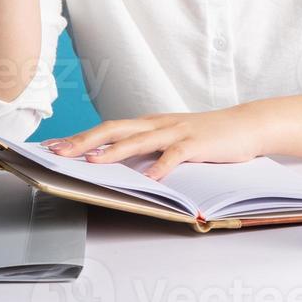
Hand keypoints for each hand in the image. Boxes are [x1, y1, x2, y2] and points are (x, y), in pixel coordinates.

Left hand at [42, 105, 265, 180]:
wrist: (248, 124)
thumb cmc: (210, 135)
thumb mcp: (174, 138)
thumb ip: (150, 146)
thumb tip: (119, 162)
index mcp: (151, 123)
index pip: (109, 127)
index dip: (80, 136)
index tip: (54, 146)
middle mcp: (159, 124)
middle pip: (115, 129)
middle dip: (84, 141)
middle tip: (58, 152)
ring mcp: (177, 132)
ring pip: (139, 140)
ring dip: (113, 152)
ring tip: (91, 163)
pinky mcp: (196, 143)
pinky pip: (175, 156)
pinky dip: (160, 167)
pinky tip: (148, 178)